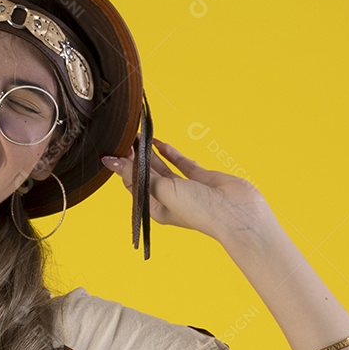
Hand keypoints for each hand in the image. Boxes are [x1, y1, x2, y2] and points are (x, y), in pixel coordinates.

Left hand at [102, 138, 271, 243]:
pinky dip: (170, 153)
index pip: (132, 185)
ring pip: (162, 167)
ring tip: (136, 136)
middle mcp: (168, 199)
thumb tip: (111, 161)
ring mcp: (184, 188)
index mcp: (154, 208)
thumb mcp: (161, 191)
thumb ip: (137, 174)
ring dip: (149, 153)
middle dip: (133, 157)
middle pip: (145, 174)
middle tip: (123, 138)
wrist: (237, 214)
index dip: (122, 167)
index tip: (114, 149)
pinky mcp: (200, 178)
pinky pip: (181, 163)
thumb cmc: (199, 210)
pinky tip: (157, 142)